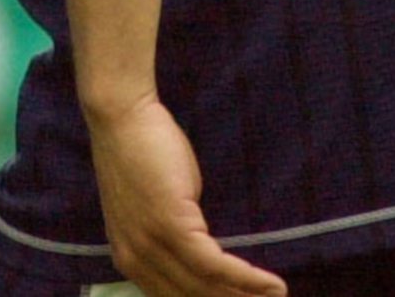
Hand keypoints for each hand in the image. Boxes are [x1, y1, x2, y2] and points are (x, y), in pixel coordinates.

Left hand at [87, 94, 286, 296]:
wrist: (121, 115)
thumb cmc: (140, 152)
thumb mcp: (153, 209)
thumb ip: (174, 240)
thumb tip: (207, 260)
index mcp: (130, 260)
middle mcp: (136, 262)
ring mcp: (152, 246)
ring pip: (207, 288)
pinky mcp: (171, 227)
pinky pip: (214, 265)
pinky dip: (247, 278)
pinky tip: (272, 285)